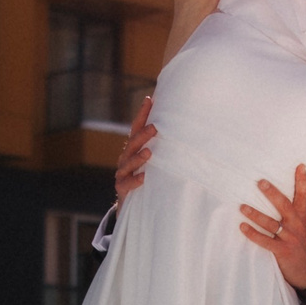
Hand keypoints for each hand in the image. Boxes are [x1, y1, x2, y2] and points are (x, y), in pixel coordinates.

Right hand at [110, 92, 154, 206]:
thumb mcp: (154, 162)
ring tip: (149, 153)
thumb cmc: (147, 178)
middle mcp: (126, 158)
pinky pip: (127, 183)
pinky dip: (135, 180)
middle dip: (143, 135)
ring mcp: (122, 172)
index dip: (142, 114)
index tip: (149, 100)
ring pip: (128, 162)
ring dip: (138, 157)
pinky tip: (144, 177)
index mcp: (133, 148)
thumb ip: (162, 148)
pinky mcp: (122, 188)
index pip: (136, 128)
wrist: (132, 205)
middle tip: (155, 127)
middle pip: (133, 143)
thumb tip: (183, 129)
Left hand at [238, 166, 305, 289]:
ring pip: (271, 223)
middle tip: (260, 182)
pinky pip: (265, 241)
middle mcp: (296, 225)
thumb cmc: (300, 247)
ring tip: (242, 207)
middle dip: (271, 193)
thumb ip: (293, 214)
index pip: (303, 196)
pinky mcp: (283, 251)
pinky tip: (242, 227)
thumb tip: (280, 199)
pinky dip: (253, 234)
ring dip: (255, 214)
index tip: (298, 166)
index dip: (301, 181)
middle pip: (284, 205)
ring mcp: (289, 238)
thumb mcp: (301, 227)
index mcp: (301, 217)